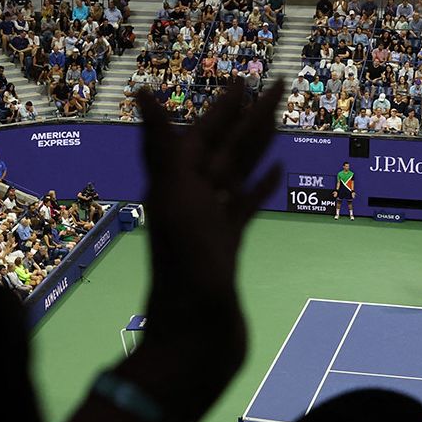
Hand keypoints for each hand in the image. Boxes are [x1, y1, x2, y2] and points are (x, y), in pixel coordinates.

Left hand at [131, 81, 283, 407]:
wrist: (194, 340)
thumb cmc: (185, 273)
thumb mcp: (173, 201)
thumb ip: (163, 146)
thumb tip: (142, 90)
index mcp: (176, 187)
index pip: (201, 135)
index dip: (222, 108)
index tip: (244, 81)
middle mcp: (191, 201)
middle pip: (223, 149)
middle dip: (246, 118)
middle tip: (274, 86)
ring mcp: (210, 226)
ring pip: (236, 175)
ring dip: (256, 146)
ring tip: (278, 120)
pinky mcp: (227, 250)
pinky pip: (244, 209)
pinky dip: (260, 188)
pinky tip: (276, 171)